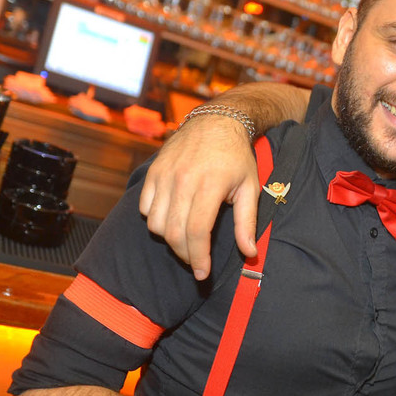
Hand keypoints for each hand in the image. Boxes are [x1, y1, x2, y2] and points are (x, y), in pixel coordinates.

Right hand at [139, 114, 259, 279]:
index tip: (203, 274)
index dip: (198, 258)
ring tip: (187, 242)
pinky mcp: (153, 172)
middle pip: (174, 233)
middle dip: (185, 255)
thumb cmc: (237, 158)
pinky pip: (145, 208)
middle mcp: (183, 180)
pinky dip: (156, 221)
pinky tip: (173, 220)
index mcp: (210, 185)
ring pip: (156, 224)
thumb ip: (248, 222)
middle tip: (197, 262)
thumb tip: (249, 253)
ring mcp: (164, 175)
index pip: (196, 232)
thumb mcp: (250, 188)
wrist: (216, 122)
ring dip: (170, 240)